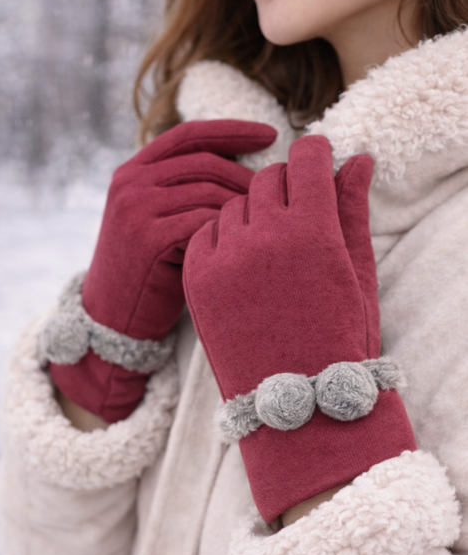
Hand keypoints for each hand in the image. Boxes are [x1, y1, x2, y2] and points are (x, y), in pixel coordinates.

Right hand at [49, 119, 276, 422]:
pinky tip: (245, 246)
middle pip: (204, 162)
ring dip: (244, 208)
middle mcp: (130, 183)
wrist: (113, 318)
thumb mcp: (158, 219)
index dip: (232, 130)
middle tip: (279, 193)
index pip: (189, 134)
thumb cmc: (150, 270)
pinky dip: (229, 233)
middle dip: (246, 176)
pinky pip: (203, 224)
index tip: (270, 134)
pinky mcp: (146, 239)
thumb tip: (246, 166)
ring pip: (208, 193)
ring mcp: (135, 209)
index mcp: (133, 170)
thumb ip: (185, 190)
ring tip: (267, 223)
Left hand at [184, 135, 415, 521]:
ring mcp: (225, 259)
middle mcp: (265, 237)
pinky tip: (243, 258)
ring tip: (271, 246)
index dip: (314, 153)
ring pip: (235, 203)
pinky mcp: (197, 278)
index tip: (316, 157)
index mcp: (313, 232)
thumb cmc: (339, 337)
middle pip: (269, 179)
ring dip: (253, 211)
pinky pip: (207, 232)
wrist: (295, 401)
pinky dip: (224, 236)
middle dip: (285, 185)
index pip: (307, 160)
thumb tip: (357, 159)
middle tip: (296, 210)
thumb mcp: (355, 273)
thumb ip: (352, 211)